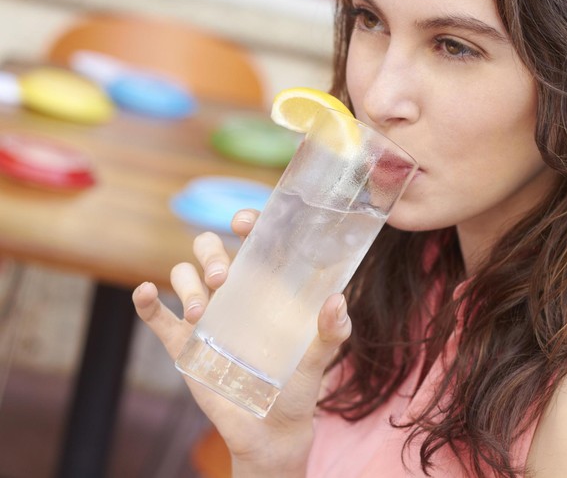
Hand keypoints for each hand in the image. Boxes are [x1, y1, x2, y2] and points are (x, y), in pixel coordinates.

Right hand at [132, 209, 351, 475]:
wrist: (269, 429)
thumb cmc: (298, 386)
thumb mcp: (318, 357)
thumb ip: (331, 331)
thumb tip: (337, 301)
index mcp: (265, 286)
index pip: (252, 241)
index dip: (245, 221)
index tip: (243, 223)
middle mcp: (232, 292)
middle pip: (210, 249)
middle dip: (211, 253)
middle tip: (222, 277)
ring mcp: (205, 315)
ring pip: (183, 275)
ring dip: (186, 284)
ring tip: (201, 314)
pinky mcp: (183, 343)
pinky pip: (157, 315)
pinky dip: (146, 301)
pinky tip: (146, 293)